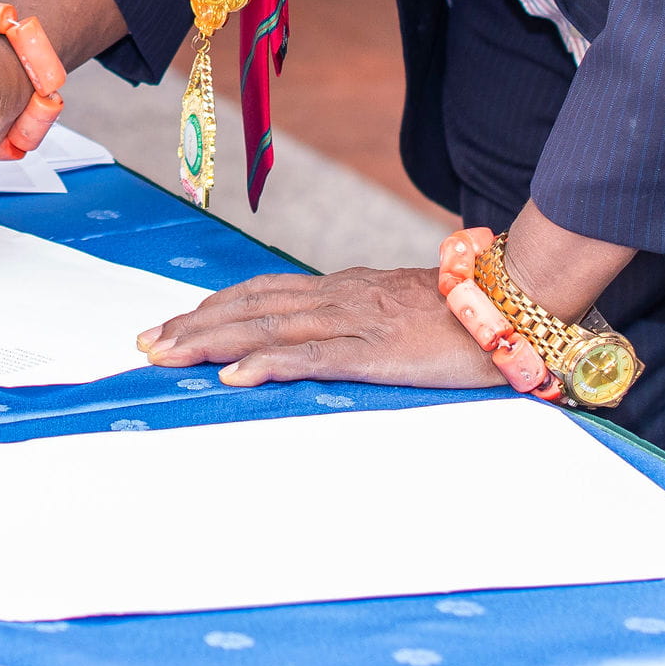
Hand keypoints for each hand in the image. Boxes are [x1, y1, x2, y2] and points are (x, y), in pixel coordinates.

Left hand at [133, 265, 505, 389]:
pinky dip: (268, 362)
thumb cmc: (466, 318)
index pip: (262, 292)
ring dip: (211, 341)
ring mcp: (355, 320)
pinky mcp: (376, 350)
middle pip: (250, 305)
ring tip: (168, 357)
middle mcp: (339, 297)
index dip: (214, 308)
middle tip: (145, 344)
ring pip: (267, 325)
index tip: (171, 325)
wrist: (519, 304)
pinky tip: (235, 376)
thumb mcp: (401, 316)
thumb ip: (362, 325)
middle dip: (193, 325)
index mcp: (343, 290)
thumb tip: (327, 345)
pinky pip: (313, 355)